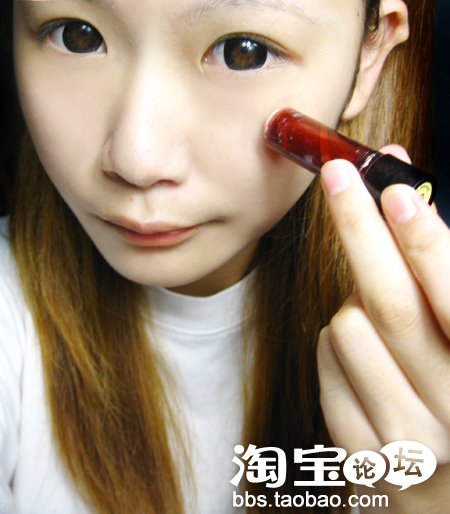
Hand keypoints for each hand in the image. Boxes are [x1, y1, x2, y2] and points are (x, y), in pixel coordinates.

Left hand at [317, 146, 449, 512]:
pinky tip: (362, 353)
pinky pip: (327, 362)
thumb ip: (439, 273)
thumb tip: (405, 197)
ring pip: (347, 330)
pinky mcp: (359, 453)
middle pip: (389, 306)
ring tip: (375, 314)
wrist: (449, 484)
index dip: (425, 242)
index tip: (394, 190)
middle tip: (337, 178)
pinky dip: (337, 341)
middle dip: (360, 230)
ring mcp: (403, 439)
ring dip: (353, 304)